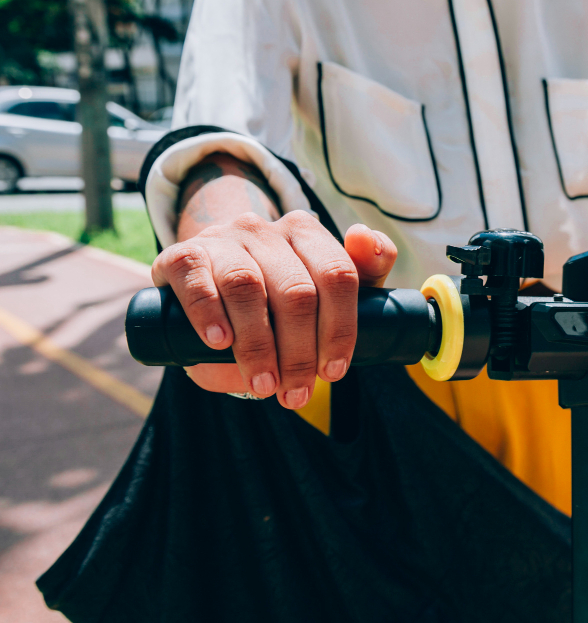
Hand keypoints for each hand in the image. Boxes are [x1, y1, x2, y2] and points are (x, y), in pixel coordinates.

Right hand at [152, 213, 396, 407]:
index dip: (340, 329)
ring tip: (264, 384)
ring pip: (247, 286)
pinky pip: (198, 281)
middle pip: (296, 290)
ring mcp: (223, 239)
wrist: (206, 285)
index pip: (338, 275)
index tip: (332, 371)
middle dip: (300, 352)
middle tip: (296, 392)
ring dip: (258, 345)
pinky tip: (220, 343)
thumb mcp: (321, 291)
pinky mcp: (183, 255)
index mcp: (308, 234)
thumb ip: (362, 272)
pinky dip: (210, 315)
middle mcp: (266, 230)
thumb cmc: (274, 298)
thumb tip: (369, 238)